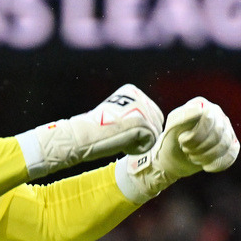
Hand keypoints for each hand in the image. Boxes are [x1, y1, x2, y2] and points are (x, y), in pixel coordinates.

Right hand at [17, 84, 163, 177]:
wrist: (84, 136)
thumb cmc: (96, 130)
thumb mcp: (115, 114)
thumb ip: (131, 114)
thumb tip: (147, 124)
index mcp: (132, 91)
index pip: (150, 113)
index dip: (138, 127)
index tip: (119, 130)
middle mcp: (140, 97)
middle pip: (155, 122)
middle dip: (142, 135)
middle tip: (121, 138)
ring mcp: (143, 110)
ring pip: (154, 133)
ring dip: (139, 142)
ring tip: (121, 140)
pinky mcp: (144, 124)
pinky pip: (150, 143)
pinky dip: (137, 148)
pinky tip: (123, 145)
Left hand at [115, 97, 238, 203]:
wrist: (172, 158)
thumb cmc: (169, 142)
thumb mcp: (171, 129)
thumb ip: (183, 117)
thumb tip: (200, 110)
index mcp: (201, 105)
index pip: (208, 119)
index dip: (196, 136)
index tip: (183, 141)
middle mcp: (216, 113)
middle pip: (219, 134)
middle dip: (200, 148)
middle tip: (187, 151)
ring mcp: (226, 128)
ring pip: (225, 145)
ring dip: (206, 157)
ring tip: (193, 156)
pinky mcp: (231, 144)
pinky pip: (232, 155)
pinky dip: (217, 164)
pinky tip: (205, 165)